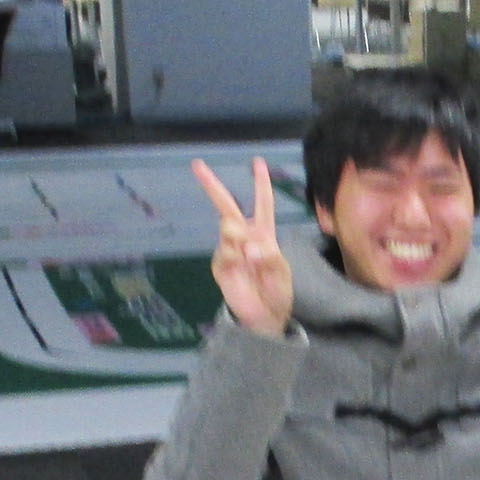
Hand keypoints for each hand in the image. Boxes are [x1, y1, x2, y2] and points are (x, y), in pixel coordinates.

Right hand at [196, 156, 294, 337]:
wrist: (265, 317)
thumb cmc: (278, 291)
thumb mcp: (282, 274)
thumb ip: (269, 258)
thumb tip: (250, 246)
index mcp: (263, 233)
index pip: (262, 204)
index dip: (260, 183)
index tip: (257, 162)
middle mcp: (244, 236)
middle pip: (226, 206)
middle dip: (212, 186)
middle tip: (198, 165)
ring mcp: (229, 250)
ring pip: (227, 229)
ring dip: (238, 237)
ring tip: (250, 258)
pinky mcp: (220, 265)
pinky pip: (225, 253)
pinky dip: (234, 259)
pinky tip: (241, 269)